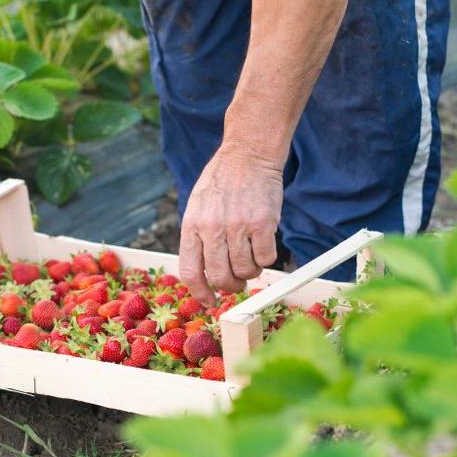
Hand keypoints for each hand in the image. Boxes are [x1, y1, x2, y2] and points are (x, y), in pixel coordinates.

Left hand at [178, 145, 283, 305]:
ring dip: (250, 271)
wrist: (248, 155)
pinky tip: (262, 243)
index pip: (191, 272)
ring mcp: (238, 226)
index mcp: (192, 226)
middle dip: (231, 285)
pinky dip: (266, 258)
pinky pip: (266, 258)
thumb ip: (198, 240)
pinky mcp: (263, 223)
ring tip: (250, 256)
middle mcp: (212, 228)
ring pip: (245, 271)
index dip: (200, 293)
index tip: (210, 301)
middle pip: (220, 277)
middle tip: (238, 281)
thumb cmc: (222, 183)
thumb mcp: (197, 208)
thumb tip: (206, 277)